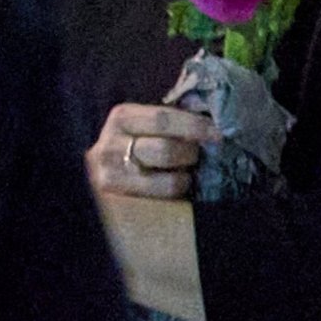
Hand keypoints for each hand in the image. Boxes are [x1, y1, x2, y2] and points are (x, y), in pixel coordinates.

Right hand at [88, 97, 220, 204]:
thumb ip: (169, 121)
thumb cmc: (134, 145)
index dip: (194, 126)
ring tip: (184, 173)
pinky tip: (174, 187)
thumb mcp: (144, 125)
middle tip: (196, 156)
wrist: (103, 175)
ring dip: (185, 178)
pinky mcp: (119, 202)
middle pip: (166, 150)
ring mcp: (111, 176)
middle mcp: (110, 145)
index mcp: (122, 118)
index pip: (162, 118)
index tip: (217, 134)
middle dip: (190, 154)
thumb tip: (210, 117)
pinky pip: (165, 203)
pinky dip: (177, 196)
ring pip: (169, 182)